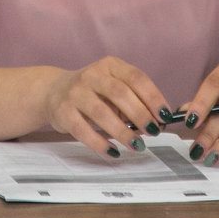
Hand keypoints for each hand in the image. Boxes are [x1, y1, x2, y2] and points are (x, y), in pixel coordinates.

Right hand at [41, 57, 168, 157]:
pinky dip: (100, 143)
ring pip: (102, 113)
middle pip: (120, 94)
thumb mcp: (113, 86)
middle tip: (153, 132)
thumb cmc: (93, 92)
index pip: (136, 78)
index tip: (165, 116)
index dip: (153, 97)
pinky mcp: (63, 112)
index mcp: (110, 65)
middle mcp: (92, 75)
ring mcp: (75, 92)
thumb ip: (133, 100)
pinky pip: (83, 130)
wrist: (53, 91)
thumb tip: (158, 122)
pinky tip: (113, 152)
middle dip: (140, 115)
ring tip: (137, 145)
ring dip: (122, 132)